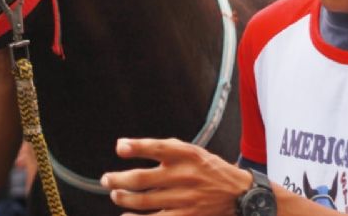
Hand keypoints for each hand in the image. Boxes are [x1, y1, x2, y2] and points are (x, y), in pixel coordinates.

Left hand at [101, 138, 251, 215]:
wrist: (240, 195)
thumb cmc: (207, 169)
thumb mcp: (190, 151)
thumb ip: (160, 147)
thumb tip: (121, 146)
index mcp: (185, 154)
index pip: (157, 147)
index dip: (136, 147)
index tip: (120, 149)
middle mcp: (184, 176)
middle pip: (142, 179)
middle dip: (118, 180)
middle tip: (106, 180)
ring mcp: (185, 199)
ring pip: (144, 201)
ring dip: (123, 198)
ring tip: (116, 195)